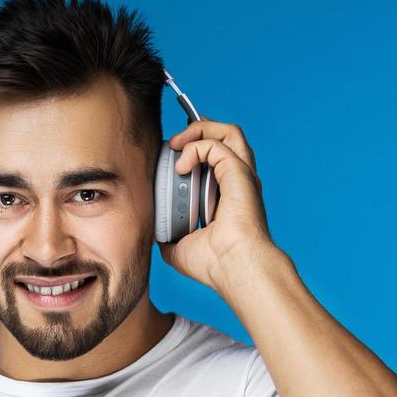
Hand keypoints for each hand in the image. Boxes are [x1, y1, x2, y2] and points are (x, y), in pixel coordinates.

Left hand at [161, 118, 279, 294]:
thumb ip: (169, 236)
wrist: (232, 267)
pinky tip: (181, 165)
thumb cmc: (214, 264)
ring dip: (199, 130)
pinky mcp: (239, 173)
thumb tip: (155, 234)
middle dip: (199, 129)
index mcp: (228, 195)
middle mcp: (238, 182)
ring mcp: (241, 176)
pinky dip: (196, 148)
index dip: (197, 148)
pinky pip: (216, 145)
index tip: (174, 152)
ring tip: (177, 143)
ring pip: (228, 132)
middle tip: (176, 141)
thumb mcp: (179, 247)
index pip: (217, 158)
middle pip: (226, 137)